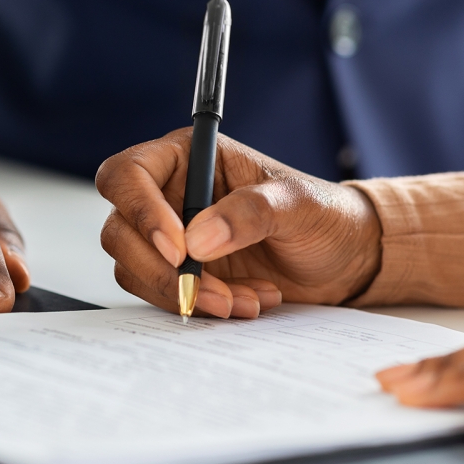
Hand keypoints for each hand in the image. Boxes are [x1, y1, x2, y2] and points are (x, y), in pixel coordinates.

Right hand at [95, 127, 381, 318]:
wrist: (343, 259)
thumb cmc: (323, 216)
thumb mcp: (297, 205)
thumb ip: (250, 212)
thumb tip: (198, 239)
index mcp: (188, 157)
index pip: (128, 174)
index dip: (140, 210)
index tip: (179, 249)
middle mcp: (168, 195)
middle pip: (120, 230)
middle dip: (163, 269)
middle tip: (212, 290)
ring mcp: (169, 238)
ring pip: (135, 269)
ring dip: (187, 293)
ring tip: (244, 299)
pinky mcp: (179, 274)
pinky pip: (162, 295)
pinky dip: (199, 306)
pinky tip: (245, 301)